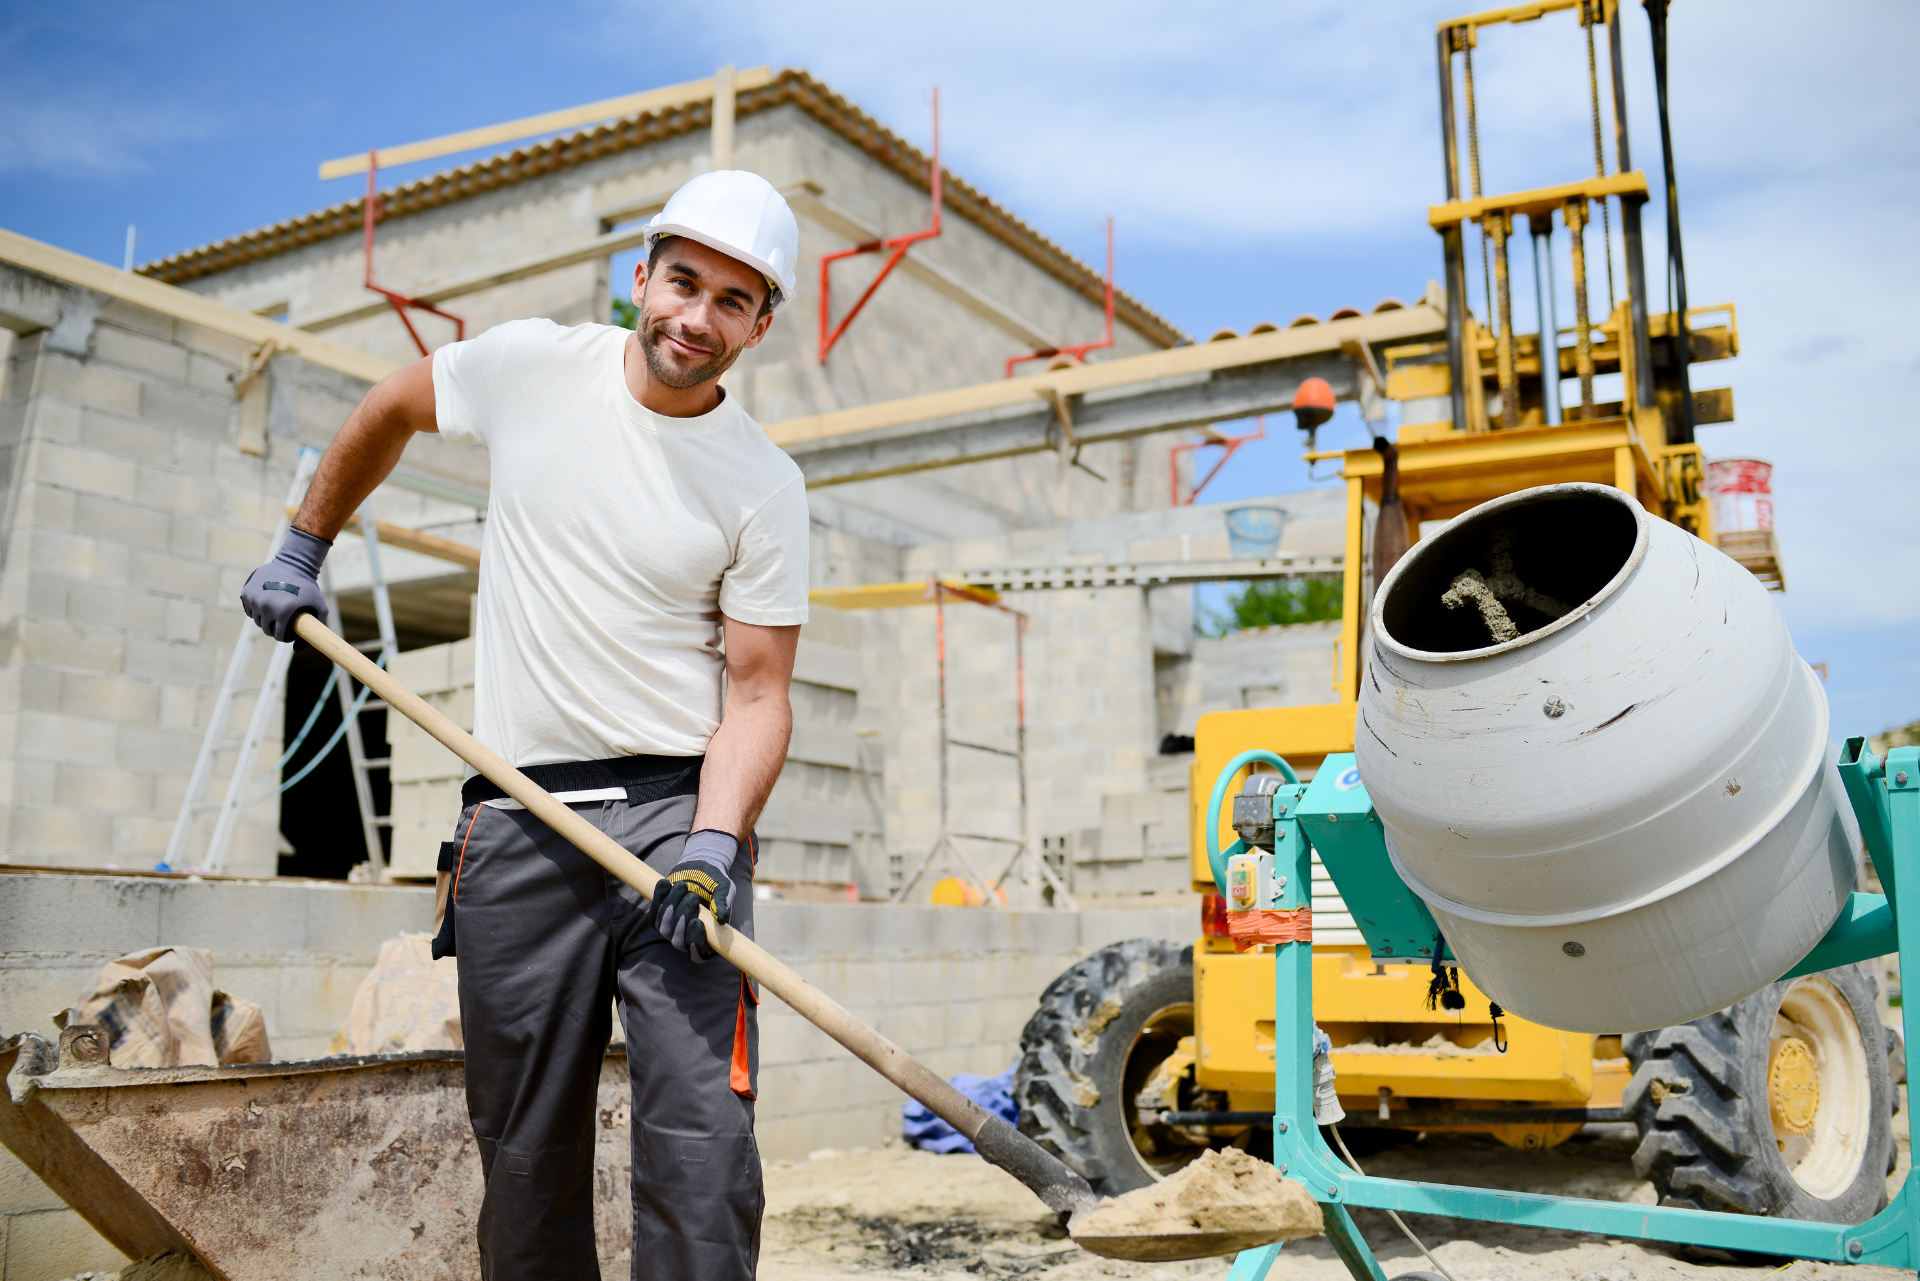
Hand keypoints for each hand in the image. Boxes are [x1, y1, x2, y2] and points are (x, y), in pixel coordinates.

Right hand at [240, 528, 331, 641]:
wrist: (293, 564)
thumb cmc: (308, 587)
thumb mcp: (319, 607)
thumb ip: (314, 630)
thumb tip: (298, 650)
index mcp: (282, 612)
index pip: (278, 636)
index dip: (284, 636)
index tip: (289, 632)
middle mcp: (266, 606)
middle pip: (265, 629)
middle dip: (274, 628)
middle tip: (282, 622)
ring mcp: (254, 598)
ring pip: (257, 619)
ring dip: (265, 619)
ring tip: (276, 611)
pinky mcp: (246, 592)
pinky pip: (249, 609)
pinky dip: (256, 609)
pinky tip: (267, 603)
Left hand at [651, 830, 737, 961]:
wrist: (700, 868)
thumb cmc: (715, 882)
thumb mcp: (724, 889)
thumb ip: (723, 903)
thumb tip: (722, 919)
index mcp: (709, 938)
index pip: (699, 954)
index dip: (696, 944)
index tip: (698, 922)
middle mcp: (688, 937)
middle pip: (678, 941)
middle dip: (682, 918)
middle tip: (693, 896)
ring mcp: (672, 928)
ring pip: (663, 928)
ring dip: (671, 905)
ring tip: (682, 885)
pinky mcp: (660, 916)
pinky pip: (653, 914)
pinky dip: (659, 898)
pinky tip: (666, 883)